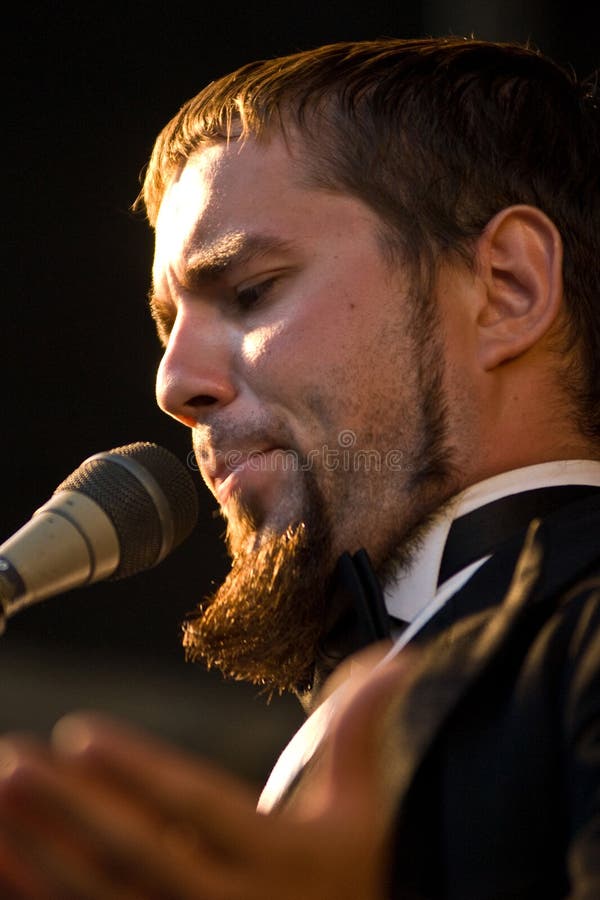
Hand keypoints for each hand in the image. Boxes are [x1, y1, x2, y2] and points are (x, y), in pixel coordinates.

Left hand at [0, 646, 412, 898]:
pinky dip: (37, 892)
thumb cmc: (356, 873)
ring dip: (38, 854)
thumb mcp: (367, 808)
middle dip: (70, 811)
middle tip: (15, 761)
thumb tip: (392, 658)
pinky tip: (3, 858)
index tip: (81, 733)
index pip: (199, 809)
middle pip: (136, 857)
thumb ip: (361, 730)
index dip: (139, 773)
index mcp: (283, 863)